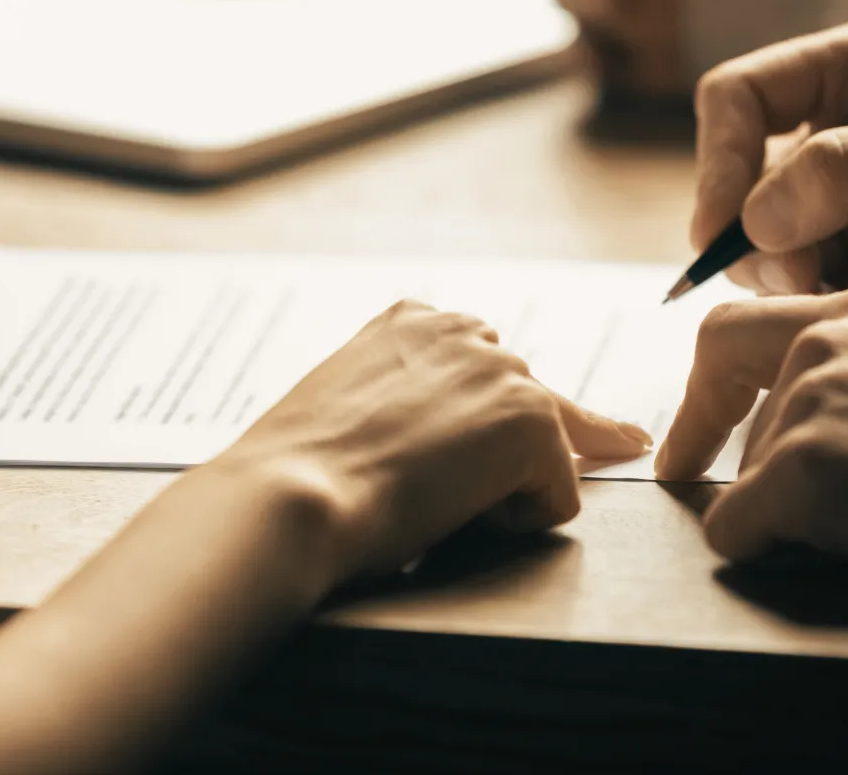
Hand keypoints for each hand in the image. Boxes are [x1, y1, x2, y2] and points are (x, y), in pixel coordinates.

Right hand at [204, 300, 650, 581]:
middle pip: (526, 409)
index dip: (478, 427)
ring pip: (541, 457)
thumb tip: (454, 443)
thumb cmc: (298, 478)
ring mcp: (504, 371)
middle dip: (497, 458)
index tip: (476, 448)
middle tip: (426, 487)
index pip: (484, 372)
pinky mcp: (533, 419)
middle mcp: (466, 331)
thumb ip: (404, 403)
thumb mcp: (346, 411)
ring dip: (496, 491)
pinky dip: (516, 525)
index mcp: (413, 323)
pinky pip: (558, 501)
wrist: (289, 499)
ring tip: (423, 497)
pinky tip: (450, 513)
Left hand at [654, 287, 847, 586]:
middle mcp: (826, 341)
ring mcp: (811, 402)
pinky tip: (822, 554)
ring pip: (748, 476)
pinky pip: (739, 528)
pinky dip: (763, 551)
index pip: (737, 331)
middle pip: (739, 411)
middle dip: (747, 463)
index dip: (704, 394)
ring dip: (790, 513)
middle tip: (757, 510)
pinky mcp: (803, 469)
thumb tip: (832, 420)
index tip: (688, 440)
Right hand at [690, 16, 847, 358]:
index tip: (722, 227)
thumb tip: (752, 222)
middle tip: (801, 275)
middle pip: (739, 183)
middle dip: (757, 235)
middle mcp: (843, 136)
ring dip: (789, 278)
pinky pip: (807, 294)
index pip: (741, 99)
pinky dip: (818, 310)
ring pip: (764, 248)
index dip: (719, 159)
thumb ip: (845, 173)